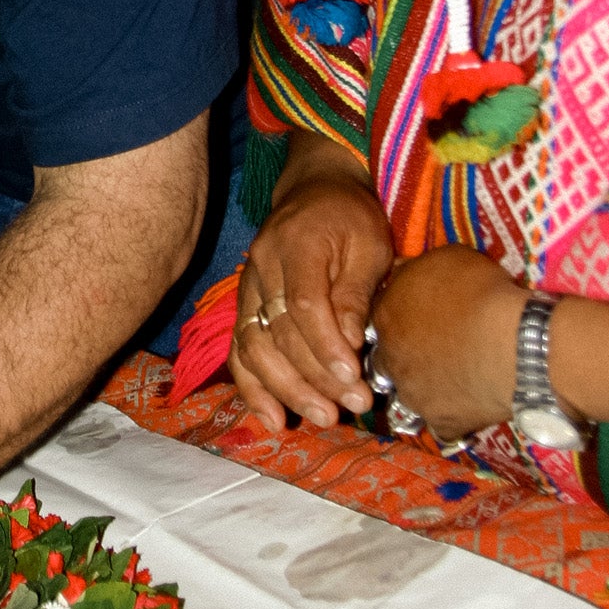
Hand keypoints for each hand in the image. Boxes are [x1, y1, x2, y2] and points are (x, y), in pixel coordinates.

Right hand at [232, 159, 392, 432]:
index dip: (325, 345)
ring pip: (253, 347)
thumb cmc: (349, 216)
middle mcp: (262, 268)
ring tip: (321, 417)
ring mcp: (247, 289)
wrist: (313, 189)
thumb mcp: (369, 243)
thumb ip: (357, 291)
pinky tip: (273, 418)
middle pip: (278, 332)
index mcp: (296, 244)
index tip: (353, 377)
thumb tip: (352, 342)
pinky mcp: (244, 307)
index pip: (304, 304)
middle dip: (314, 376)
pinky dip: (253, 388)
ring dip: (285, 389)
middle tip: (351, 407)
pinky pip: (239, 351)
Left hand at [369, 246, 523, 442]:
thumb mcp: (446, 260)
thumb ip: (417, 270)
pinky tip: (467, 407)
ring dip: (423, 390)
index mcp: (385, 315)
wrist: (515, 342)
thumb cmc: (481, 292)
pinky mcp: (441, 422)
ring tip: (447, 381)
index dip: (398, 319)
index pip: (378, 319)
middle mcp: (390, 357)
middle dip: (402, 358)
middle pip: (385, 360)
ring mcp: (413, 394)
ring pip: (408, 396)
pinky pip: (440, 426)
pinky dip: (452, 418)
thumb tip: (407, 271)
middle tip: (430, 352)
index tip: (416, 317)